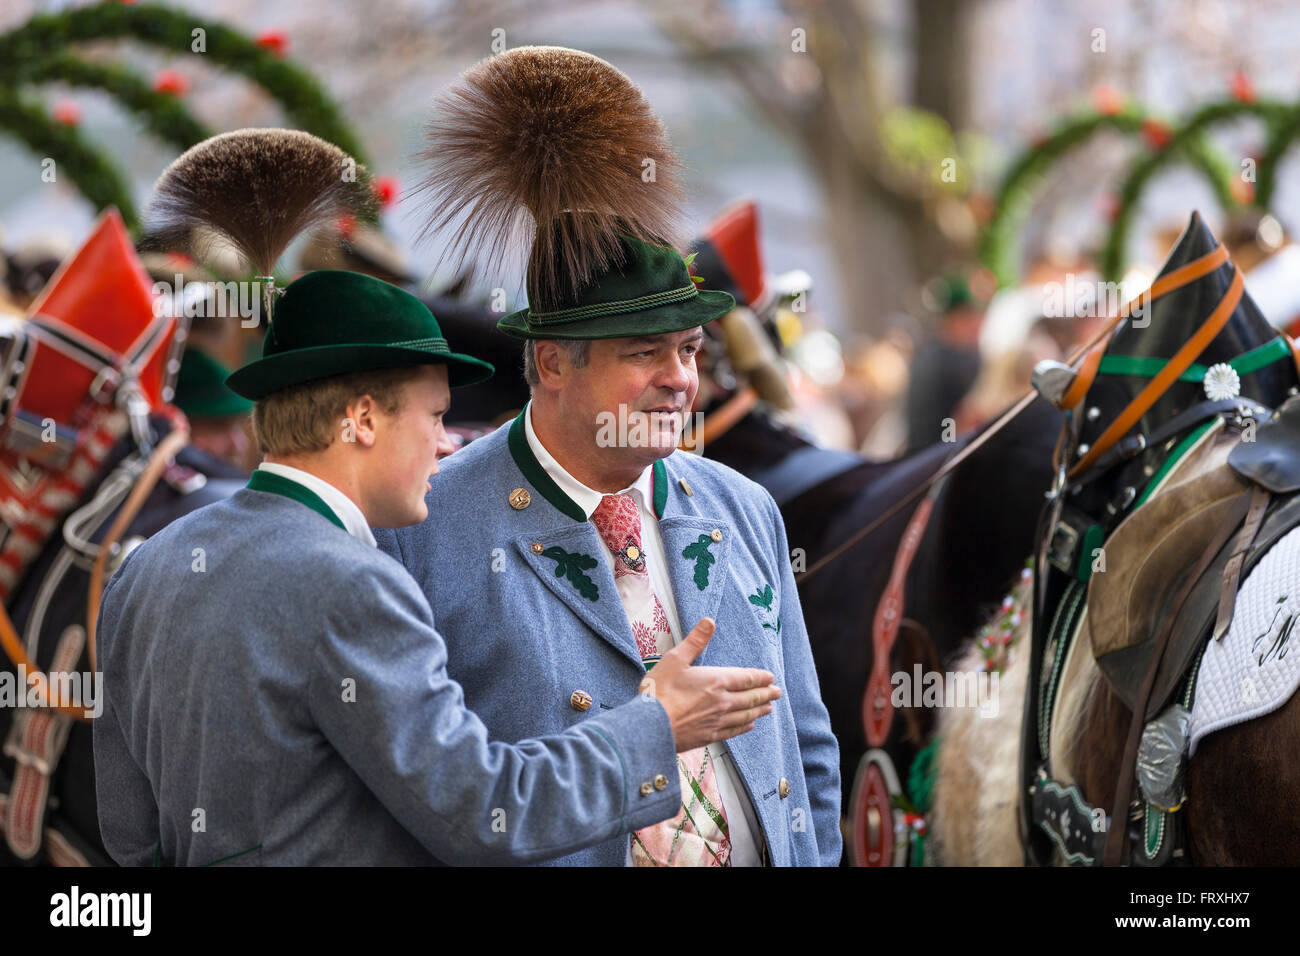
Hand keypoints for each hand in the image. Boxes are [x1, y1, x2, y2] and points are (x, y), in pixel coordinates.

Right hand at [642, 618, 780, 751]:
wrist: (650, 727)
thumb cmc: (659, 692)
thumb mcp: (675, 659)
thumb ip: (695, 641)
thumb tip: (709, 622)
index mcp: (716, 681)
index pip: (746, 678)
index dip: (761, 678)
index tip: (770, 677)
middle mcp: (722, 702)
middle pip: (751, 697)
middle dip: (766, 694)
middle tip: (777, 692)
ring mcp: (717, 721)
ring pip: (746, 715)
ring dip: (759, 710)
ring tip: (769, 708)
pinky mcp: (709, 736)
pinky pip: (734, 730)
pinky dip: (745, 726)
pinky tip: (749, 725)